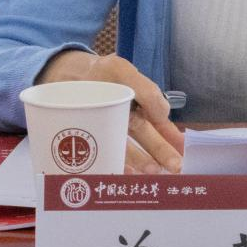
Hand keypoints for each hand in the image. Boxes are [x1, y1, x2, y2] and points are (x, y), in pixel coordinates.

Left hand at [37, 49, 185, 173]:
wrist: (60, 75)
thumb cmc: (96, 72)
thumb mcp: (121, 71)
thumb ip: (145, 90)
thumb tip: (164, 115)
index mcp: (139, 107)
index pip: (160, 125)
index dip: (172, 137)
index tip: (185, 151)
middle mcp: (127, 123)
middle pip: (147, 141)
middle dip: (162, 154)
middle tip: (176, 168)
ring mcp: (109, 135)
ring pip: (129, 152)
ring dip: (143, 163)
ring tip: (153, 172)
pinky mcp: (92, 145)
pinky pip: (107, 160)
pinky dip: (117, 168)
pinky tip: (125, 175)